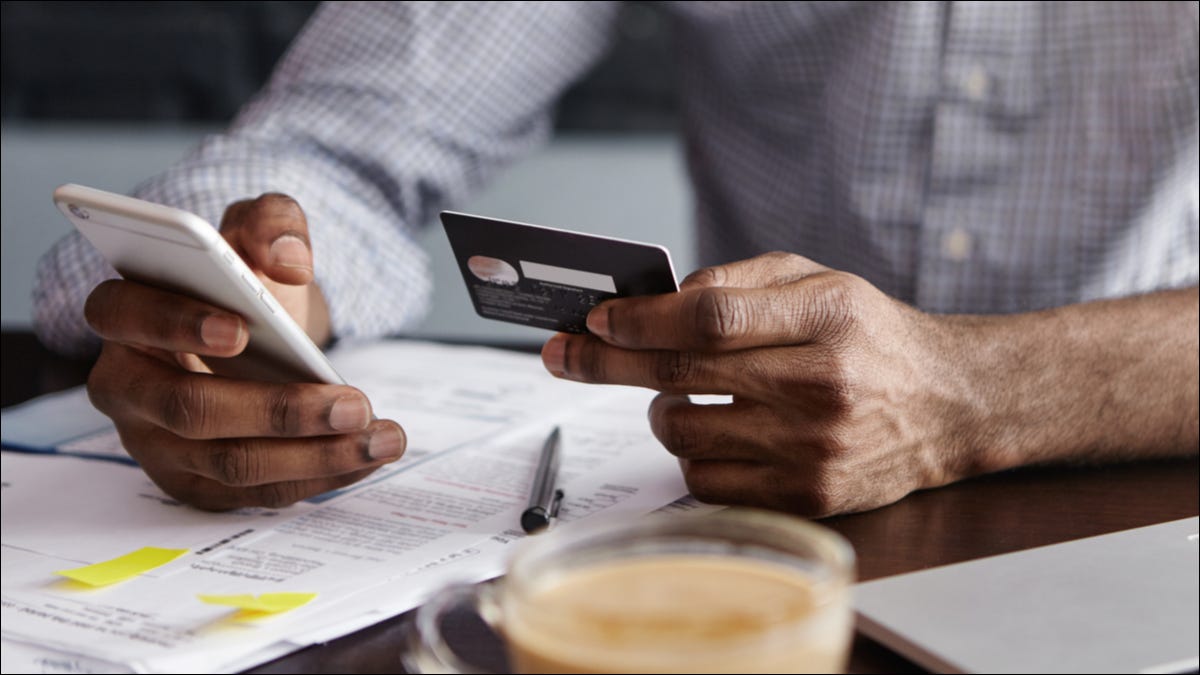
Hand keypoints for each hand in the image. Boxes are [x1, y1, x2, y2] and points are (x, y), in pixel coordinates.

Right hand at [83, 193, 405, 509]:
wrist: (257, 334)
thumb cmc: (243, 285)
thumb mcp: (258, 234)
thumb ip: (272, 223)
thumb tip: (289, 260)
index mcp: (124, 313)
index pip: (125, 316)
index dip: (176, 324)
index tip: (241, 328)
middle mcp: (128, 387)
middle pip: (189, 410)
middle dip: (278, 411)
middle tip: (353, 403)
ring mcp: (158, 445)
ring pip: (231, 463)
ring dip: (315, 455)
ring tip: (381, 436)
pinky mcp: (196, 484)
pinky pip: (257, 493)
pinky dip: (320, 477)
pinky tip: (367, 455)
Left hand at [540, 252, 976, 516]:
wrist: (946, 405)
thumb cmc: (869, 335)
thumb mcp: (820, 280)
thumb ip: (740, 281)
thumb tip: (657, 302)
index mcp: (827, 316)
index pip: (711, 317)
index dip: (642, 320)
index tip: (597, 320)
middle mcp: (821, 385)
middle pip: (683, 375)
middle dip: (608, 363)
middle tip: (566, 354)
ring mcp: (813, 448)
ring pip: (684, 433)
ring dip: (659, 410)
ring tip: (676, 393)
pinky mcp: (807, 496)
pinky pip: (707, 481)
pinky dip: (691, 454)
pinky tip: (713, 431)